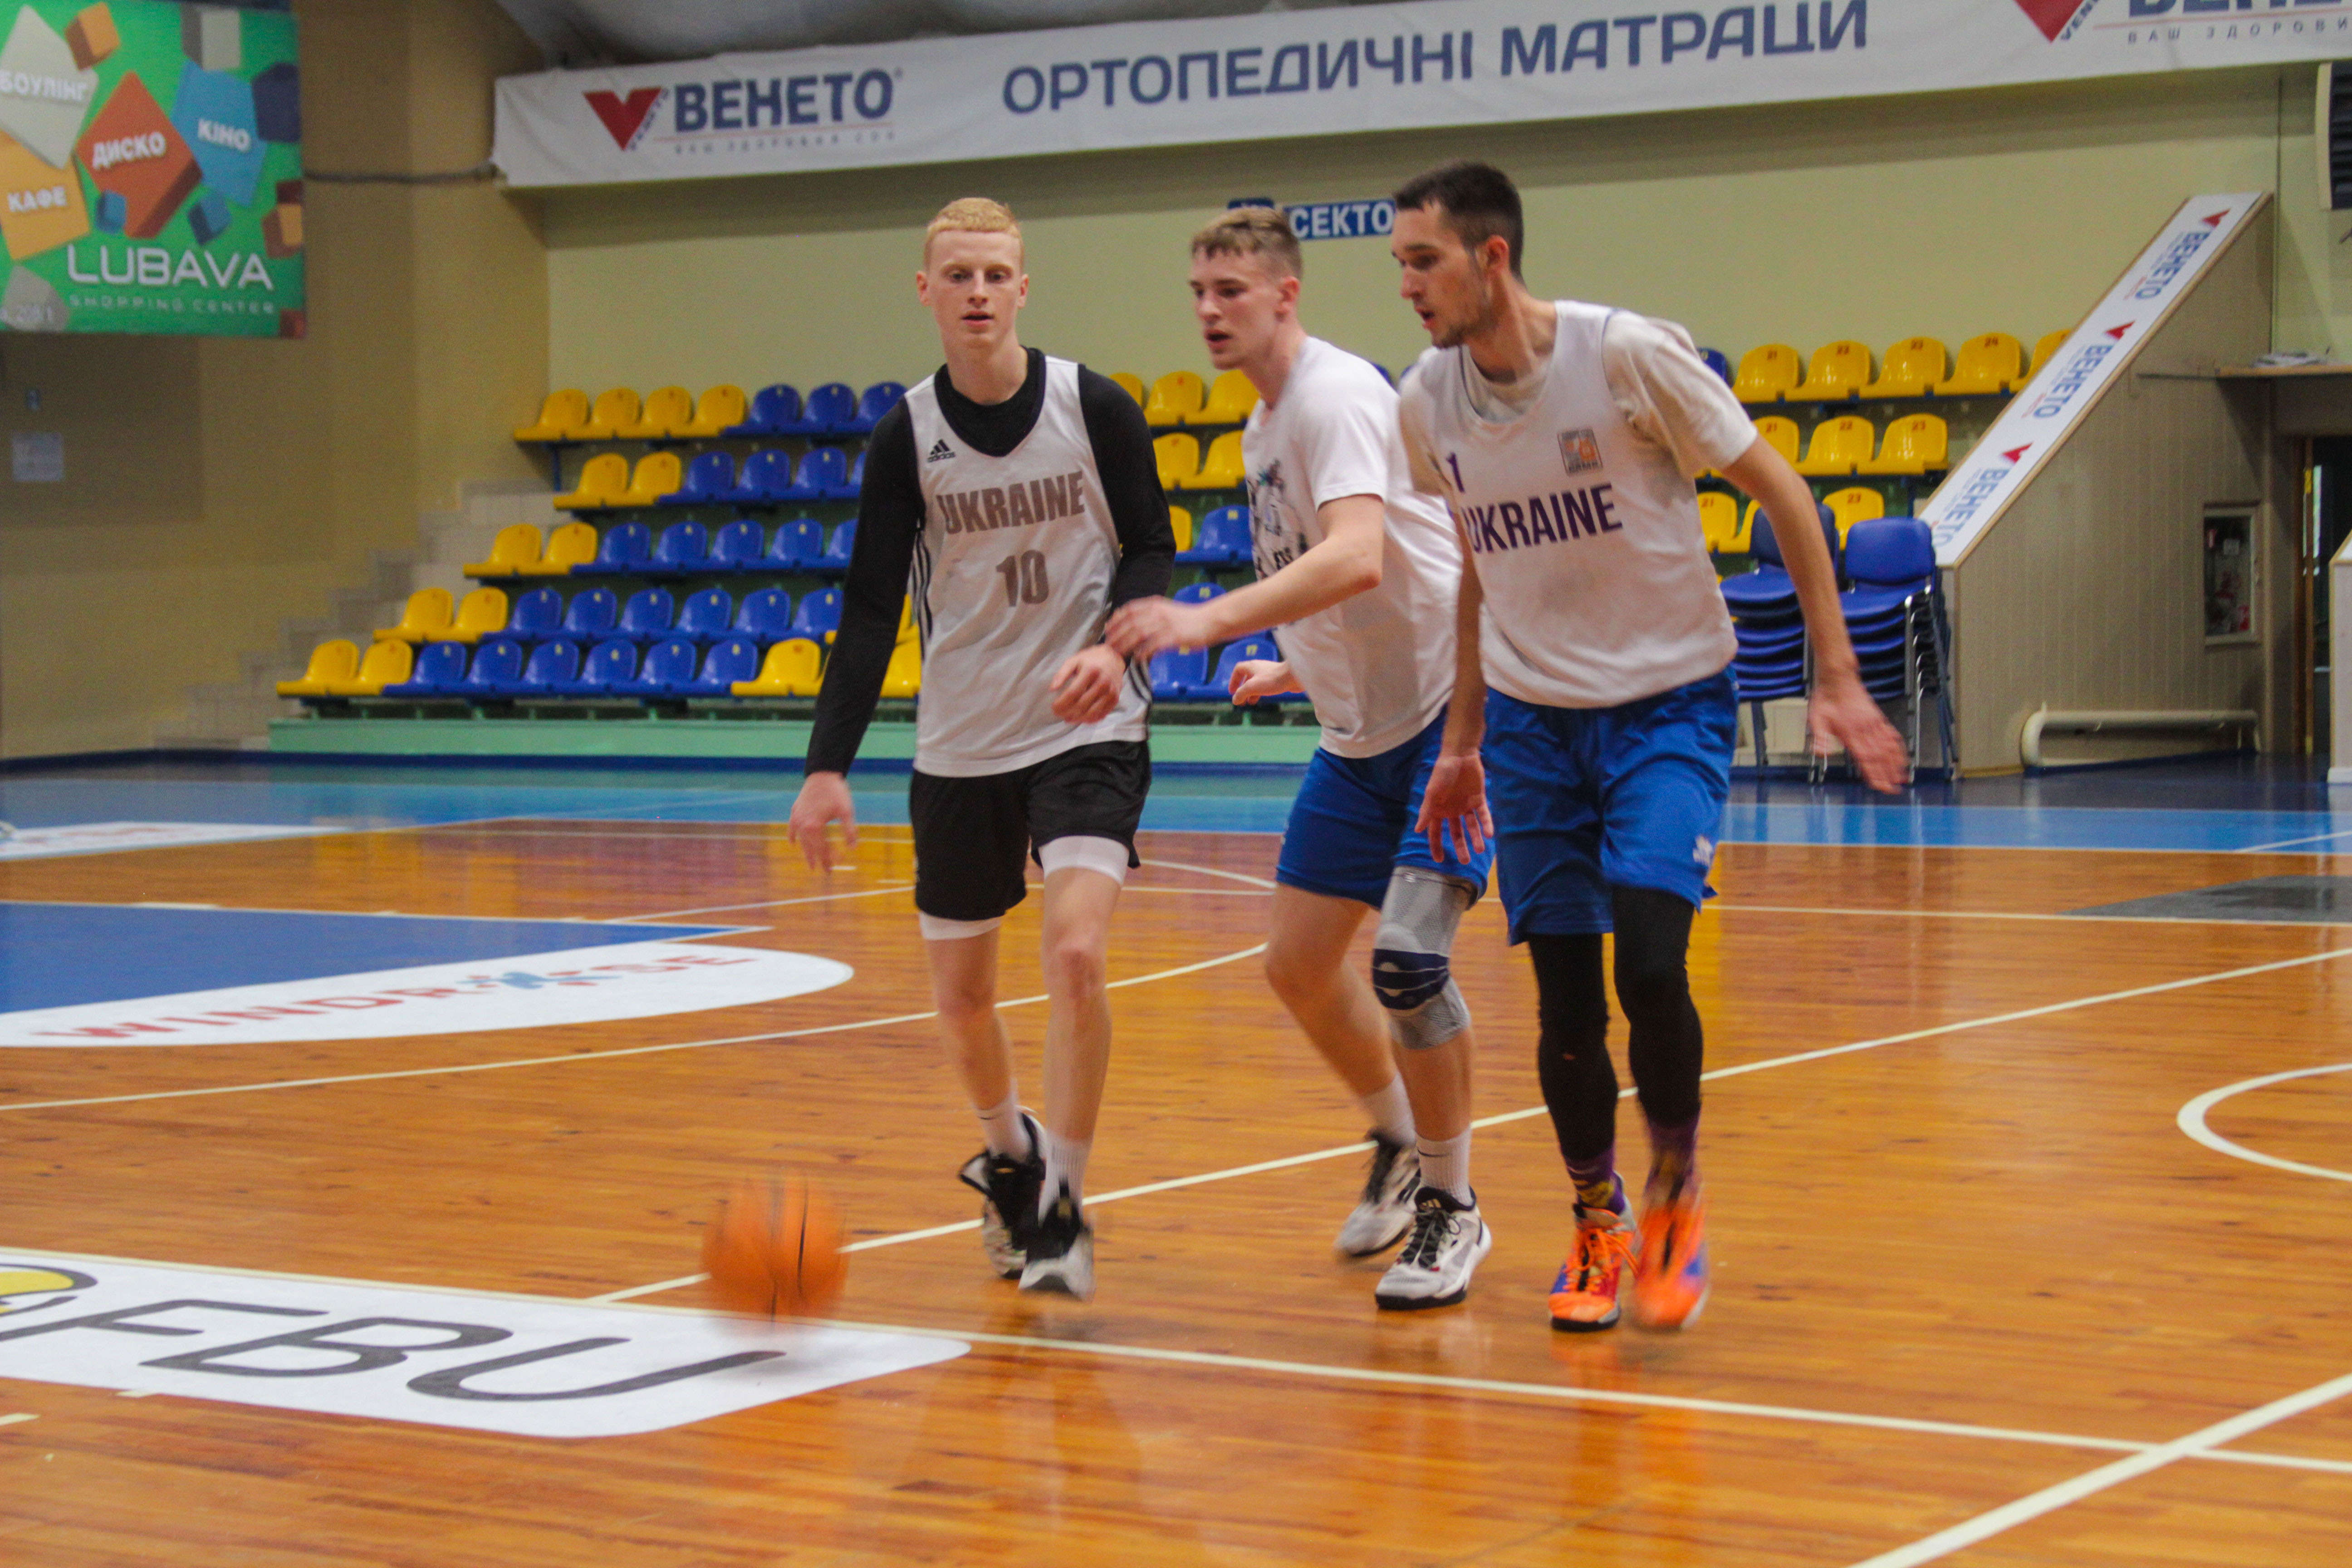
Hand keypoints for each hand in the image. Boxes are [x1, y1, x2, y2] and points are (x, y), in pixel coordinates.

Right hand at [789, 770, 857, 870]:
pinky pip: (791, 828)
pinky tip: (793, 844)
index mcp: (814, 827)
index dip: (829, 859)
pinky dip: (792, 837)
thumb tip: (853, 848)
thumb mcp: (846, 811)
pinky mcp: (795, 811)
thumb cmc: (836, 792)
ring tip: (811, 864)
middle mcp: (802, 825)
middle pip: (811, 848)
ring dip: (807, 853)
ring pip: (801, 841)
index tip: (835, 867)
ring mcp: (796, 818)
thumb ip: (849, 831)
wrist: (822, 773)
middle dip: (819, 860)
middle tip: (826, 872)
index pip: (822, 849)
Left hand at [1050, 643, 1128, 724]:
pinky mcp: (1115, 700)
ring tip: (1067, 718)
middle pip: (1081, 705)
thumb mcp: (1074, 661)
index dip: (1061, 703)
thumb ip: (1061, 674)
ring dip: (1077, 719)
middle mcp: (1102, 683)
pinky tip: (1080, 718)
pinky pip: (1101, 715)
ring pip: (1091, 713)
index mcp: (1090, 671)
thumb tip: (1052, 689)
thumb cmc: (1090, 660)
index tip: (1053, 707)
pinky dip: (1089, 720)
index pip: (1073, 693)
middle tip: (1058, 713)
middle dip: (1066, 713)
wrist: (1114, 658)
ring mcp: (1110, 693)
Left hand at [1105, 597, 1214, 658]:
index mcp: (1155, 605)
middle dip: (1117, 635)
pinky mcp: (1175, 637)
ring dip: (1126, 645)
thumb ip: (1151, 616)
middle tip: (1109, 646)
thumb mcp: (1167, 611)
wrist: (1210, 620)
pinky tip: (1138, 658)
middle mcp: (1158, 612)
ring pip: (1139, 634)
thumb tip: (1134, 627)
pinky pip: (1154, 645)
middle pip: (1130, 623)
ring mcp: (1166, 624)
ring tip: (1118, 654)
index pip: (1129, 610)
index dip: (1115, 620)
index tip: (1108, 629)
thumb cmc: (1188, 619)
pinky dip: (1143, 652)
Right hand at [1228, 660, 1300, 705]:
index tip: (1232, 691)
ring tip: (1250, 702)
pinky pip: (1266, 685)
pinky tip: (1263, 698)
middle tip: (1241, 700)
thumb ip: (1241, 693)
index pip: (1238, 670)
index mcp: (1251, 666)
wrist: (1294, 676)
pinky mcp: (1278, 679)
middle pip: (1247, 677)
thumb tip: (1235, 700)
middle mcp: (1259, 668)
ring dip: (1252, 692)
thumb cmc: (1272, 679)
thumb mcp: (1251, 687)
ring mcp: (1269, 673)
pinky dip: (1261, 692)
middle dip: (1243, 689)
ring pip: (1257, 682)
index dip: (1233, 680)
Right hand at [1414, 750, 1493, 863]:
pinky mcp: (1478, 799)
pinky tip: (1489, 834)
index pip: (1436, 832)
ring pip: (1471, 826)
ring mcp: (1466, 806)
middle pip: (1456, 833)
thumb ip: (1426, 811)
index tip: (1439, 860)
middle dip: (1461, 847)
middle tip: (1466, 861)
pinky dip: (1487, 824)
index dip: (1436, 846)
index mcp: (1438, 810)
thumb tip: (1417, 830)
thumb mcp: (1432, 793)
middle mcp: (1451, 811)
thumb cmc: (1442, 773)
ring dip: (1476, 838)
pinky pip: (1483, 815)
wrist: (1460, 755)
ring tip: (1480, 850)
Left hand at [1808, 672, 1909, 793]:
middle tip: (1893, 789)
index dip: (1873, 773)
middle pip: (1879, 756)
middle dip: (1887, 774)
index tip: (1880, 785)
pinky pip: (1892, 734)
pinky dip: (1898, 747)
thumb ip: (1820, 737)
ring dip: (1896, 764)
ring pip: (1888, 747)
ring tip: (1902, 777)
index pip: (1865, 758)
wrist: (1837, 679)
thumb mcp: (1815, 718)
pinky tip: (1902, 756)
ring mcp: (1874, 723)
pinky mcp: (1878, 718)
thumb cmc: (1825, 699)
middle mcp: (1865, 729)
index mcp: (1849, 732)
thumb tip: (1821, 754)